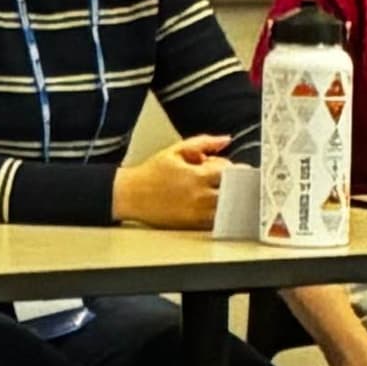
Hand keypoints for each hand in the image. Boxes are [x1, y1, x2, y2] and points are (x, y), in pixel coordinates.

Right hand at [110, 136, 231, 233]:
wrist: (131, 195)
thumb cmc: (151, 173)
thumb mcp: (176, 150)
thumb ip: (204, 142)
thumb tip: (225, 140)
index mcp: (198, 176)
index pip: (232, 172)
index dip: (231, 167)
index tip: (226, 167)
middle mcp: (200, 197)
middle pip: (235, 191)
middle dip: (234, 183)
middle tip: (225, 180)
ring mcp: (198, 213)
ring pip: (229, 208)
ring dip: (228, 199)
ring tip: (216, 191)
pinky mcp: (194, 225)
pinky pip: (218, 220)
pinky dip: (219, 211)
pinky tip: (208, 203)